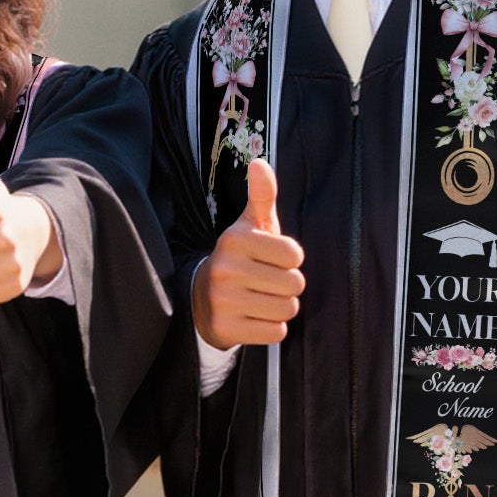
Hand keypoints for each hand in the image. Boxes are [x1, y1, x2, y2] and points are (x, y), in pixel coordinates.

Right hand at [192, 157, 304, 347]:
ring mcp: (223, 300)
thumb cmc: (240, 258)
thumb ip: (261, 196)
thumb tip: (259, 163)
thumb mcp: (250, 226)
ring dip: (281, 307)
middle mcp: (226, 268)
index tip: (271, 259)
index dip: (290, 260)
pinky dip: (271, 328)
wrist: (201, 298)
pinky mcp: (226, 328)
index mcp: (235, 239)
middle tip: (266, 282)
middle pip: (295, 284)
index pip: (295, 255)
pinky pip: (276, 332)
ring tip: (261, 299)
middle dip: (287, 286)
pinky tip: (254, 317)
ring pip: (287, 309)